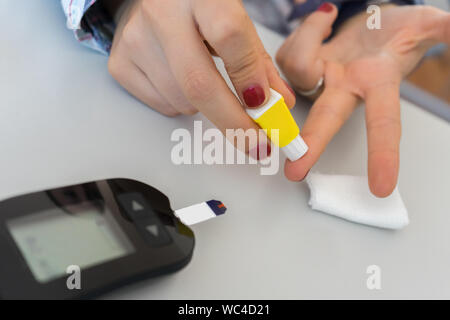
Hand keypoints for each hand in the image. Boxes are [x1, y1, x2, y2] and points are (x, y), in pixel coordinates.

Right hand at [107, 0, 294, 154]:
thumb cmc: (197, 7)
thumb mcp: (233, 19)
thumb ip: (257, 59)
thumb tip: (278, 103)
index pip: (230, 37)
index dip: (250, 77)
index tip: (266, 109)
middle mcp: (162, 15)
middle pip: (199, 83)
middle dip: (233, 122)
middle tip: (256, 143)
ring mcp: (136, 40)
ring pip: (183, 101)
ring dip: (205, 106)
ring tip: (204, 77)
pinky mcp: (120, 63)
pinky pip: (163, 106)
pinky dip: (181, 104)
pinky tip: (179, 79)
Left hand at [276, 3, 449, 196]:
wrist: (365, 22)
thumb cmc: (393, 31)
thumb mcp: (422, 26)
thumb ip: (441, 29)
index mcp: (377, 85)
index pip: (384, 123)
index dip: (384, 153)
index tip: (382, 187)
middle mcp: (344, 89)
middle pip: (326, 118)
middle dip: (312, 144)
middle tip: (295, 173)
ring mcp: (317, 80)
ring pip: (297, 65)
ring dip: (311, 34)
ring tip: (330, 18)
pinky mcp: (296, 68)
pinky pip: (287, 52)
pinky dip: (304, 31)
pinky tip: (320, 26)